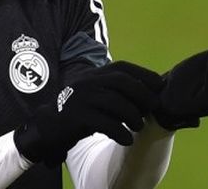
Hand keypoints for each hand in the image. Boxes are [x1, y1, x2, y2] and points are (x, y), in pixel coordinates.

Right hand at [14, 61, 162, 166]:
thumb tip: (150, 94)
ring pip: (113, 101)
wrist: (48, 127)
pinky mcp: (75, 116)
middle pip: (121, 81)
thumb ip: (118, 92)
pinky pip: (103, 122)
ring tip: (139, 126)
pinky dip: (119, 131)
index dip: (143, 74)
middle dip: (141, 93)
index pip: (122, 67)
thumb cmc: (81, 111)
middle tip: (153, 107)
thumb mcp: (98, 96)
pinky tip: (126, 139)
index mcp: (95, 74)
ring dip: (132, 114)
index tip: (159, 85)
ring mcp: (80, 97)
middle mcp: (87, 81)